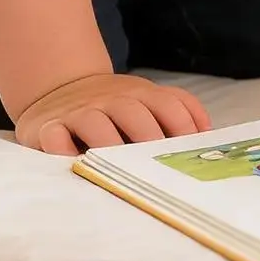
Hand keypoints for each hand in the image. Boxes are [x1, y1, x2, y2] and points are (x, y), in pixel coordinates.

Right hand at [15, 71, 210, 154]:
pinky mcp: (48, 127)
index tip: (193, 153)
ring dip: (108, 145)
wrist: (58, 89)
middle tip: (158, 168)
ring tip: (119, 171)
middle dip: (148, 138)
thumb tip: (210, 136)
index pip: (169, 105)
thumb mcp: (147, 99)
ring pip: (95, 124)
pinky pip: (54, 137)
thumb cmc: (114, 106)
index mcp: (141, 94)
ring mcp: (80, 112)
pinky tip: (73, 166)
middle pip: (134, 113)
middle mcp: (112, 99)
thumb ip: (179, 110)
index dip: (184, 126)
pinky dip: (62, 150)